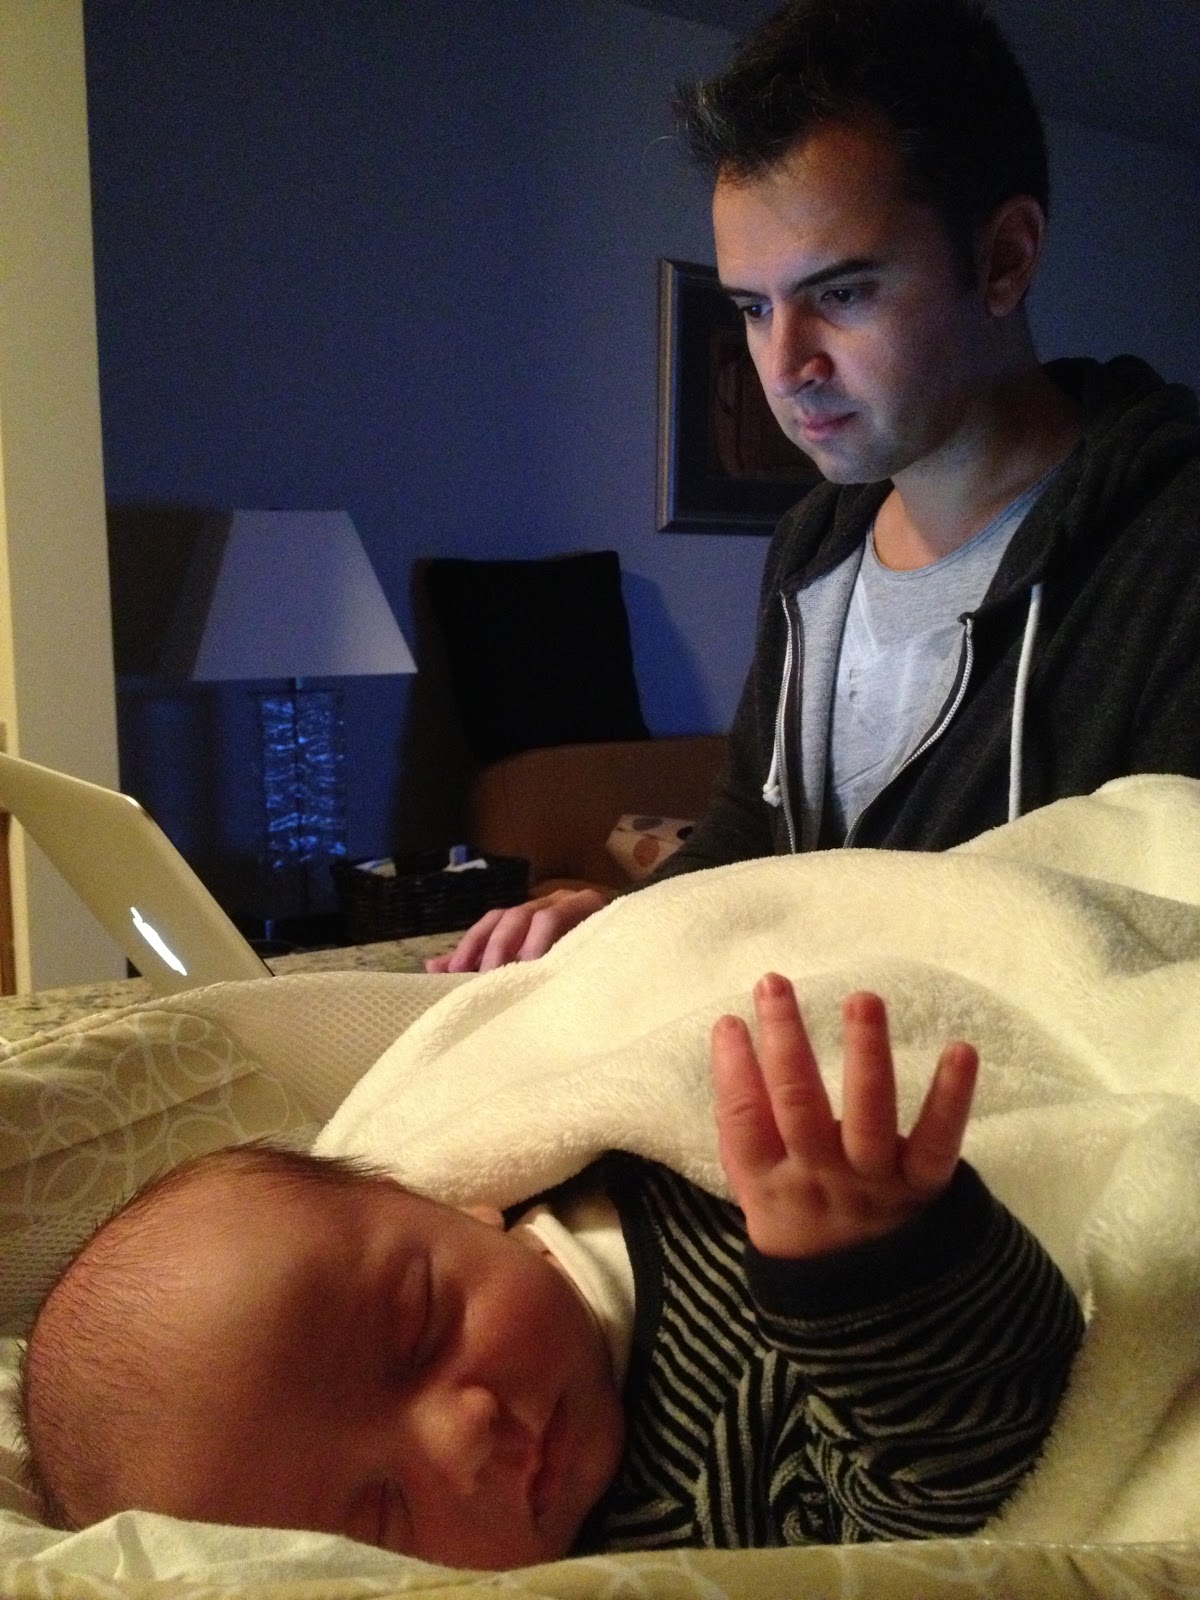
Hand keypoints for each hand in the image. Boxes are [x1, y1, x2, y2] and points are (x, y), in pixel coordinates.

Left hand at [424, 888, 610, 972]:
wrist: (634, 959)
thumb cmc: (577, 973)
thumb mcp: (525, 973)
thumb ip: (482, 966)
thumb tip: (431, 968)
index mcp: (529, 918)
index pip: (491, 922)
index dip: (469, 944)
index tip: (449, 973)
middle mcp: (546, 905)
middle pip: (508, 916)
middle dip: (490, 948)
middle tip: (481, 980)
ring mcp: (570, 904)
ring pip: (534, 915)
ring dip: (517, 945)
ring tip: (507, 975)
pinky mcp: (594, 907)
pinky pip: (563, 916)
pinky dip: (545, 937)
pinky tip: (539, 963)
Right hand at [710, 973, 977, 1258]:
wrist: (867, 1307)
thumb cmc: (804, 1227)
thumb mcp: (756, 1193)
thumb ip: (742, 1131)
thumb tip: (730, 1047)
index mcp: (771, 1185)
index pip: (745, 1123)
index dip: (734, 1072)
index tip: (730, 1021)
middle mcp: (821, 1180)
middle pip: (798, 1106)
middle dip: (785, 1039)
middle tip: (775, 984)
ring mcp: (875, 1182)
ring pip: (869, 1115)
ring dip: (866, 1053)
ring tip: (862, 999)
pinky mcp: (925, 1186)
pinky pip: (939, 1141)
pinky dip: (952, 1097)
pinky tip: (960, 1050)